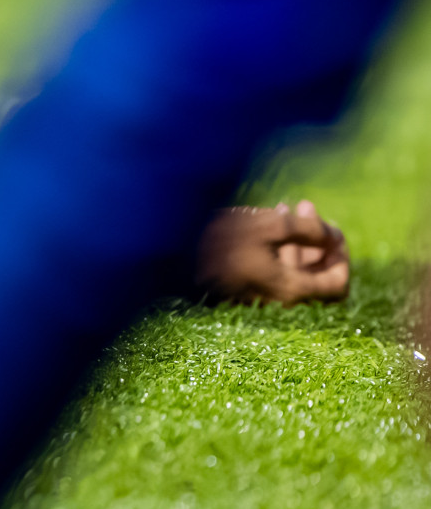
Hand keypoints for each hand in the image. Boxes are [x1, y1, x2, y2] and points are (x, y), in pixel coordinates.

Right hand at [194, 200, 349, 304]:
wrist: (168, 251)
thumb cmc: (220, 239)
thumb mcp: (271, 225)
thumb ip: (310, 230)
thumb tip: (331, 236)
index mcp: (289, 291)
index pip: (338, 284)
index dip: (341, 256)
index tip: (333, 230)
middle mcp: (276, 301)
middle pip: (313, 277)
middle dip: (317, 241)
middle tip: (308, 208)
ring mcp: (257, 297)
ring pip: (290, 271)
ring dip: (295, 239)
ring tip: (289, 207)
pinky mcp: (239, 288)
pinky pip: (269, 271)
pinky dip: (275, 248)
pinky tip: (267, 220)